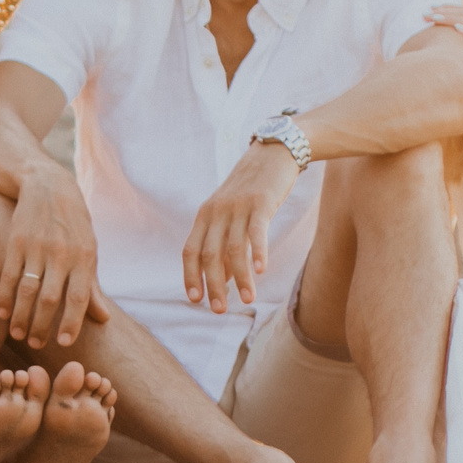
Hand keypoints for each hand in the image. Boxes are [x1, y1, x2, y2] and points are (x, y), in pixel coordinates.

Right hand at [0, 172, 112, 349]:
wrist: (47, 184)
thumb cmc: (73, 223)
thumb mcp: (88, 249)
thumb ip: (92, 286)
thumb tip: (104, 319)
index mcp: (84, 257)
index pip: (79, 297)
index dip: (71, 323)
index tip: (63, 343)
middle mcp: (61, 253)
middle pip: (50, 299)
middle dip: (42, 326)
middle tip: (36, 344)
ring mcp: (36, 248)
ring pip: (27, 291)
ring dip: (21, 316)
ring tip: (18, 334)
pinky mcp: (16, 242)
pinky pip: (8, 275)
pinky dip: (4, 297)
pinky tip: (2, 313)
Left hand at [184, 142, 300, 312]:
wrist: (273, 153)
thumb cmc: (252, 189)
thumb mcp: (231, 214)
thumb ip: (224, 242)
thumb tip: (222, 278)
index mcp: (205, 215)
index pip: (190, 251)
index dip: (190, 276)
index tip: (196, 300)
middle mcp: (216, 212)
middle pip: (209, 255)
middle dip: (213, 285)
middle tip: (220, 310)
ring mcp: (238, 207)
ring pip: (234, 249)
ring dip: (239, 278)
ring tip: (248, 299)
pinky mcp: (261, 202)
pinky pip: (256, 232)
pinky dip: (258, 252)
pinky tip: (260, 271)